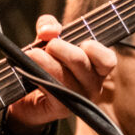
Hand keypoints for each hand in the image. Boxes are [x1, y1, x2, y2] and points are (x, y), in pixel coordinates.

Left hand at [6, 15, 115, 133]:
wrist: (27, 97)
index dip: (94, 48)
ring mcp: (79, 98)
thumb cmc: (45, 65)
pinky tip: (29, 69)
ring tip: (32, 53)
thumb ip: (49, 26)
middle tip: (48, 45)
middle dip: (61, 48)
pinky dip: (40, 76)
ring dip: (46, 62)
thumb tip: (49, 30)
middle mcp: (93, 85)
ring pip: (65, 77)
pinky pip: (53, 89)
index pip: (107, 59)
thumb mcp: (48, 40)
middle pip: (81, 62)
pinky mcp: (62, 108)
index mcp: (97, 67)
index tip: (80, 42)